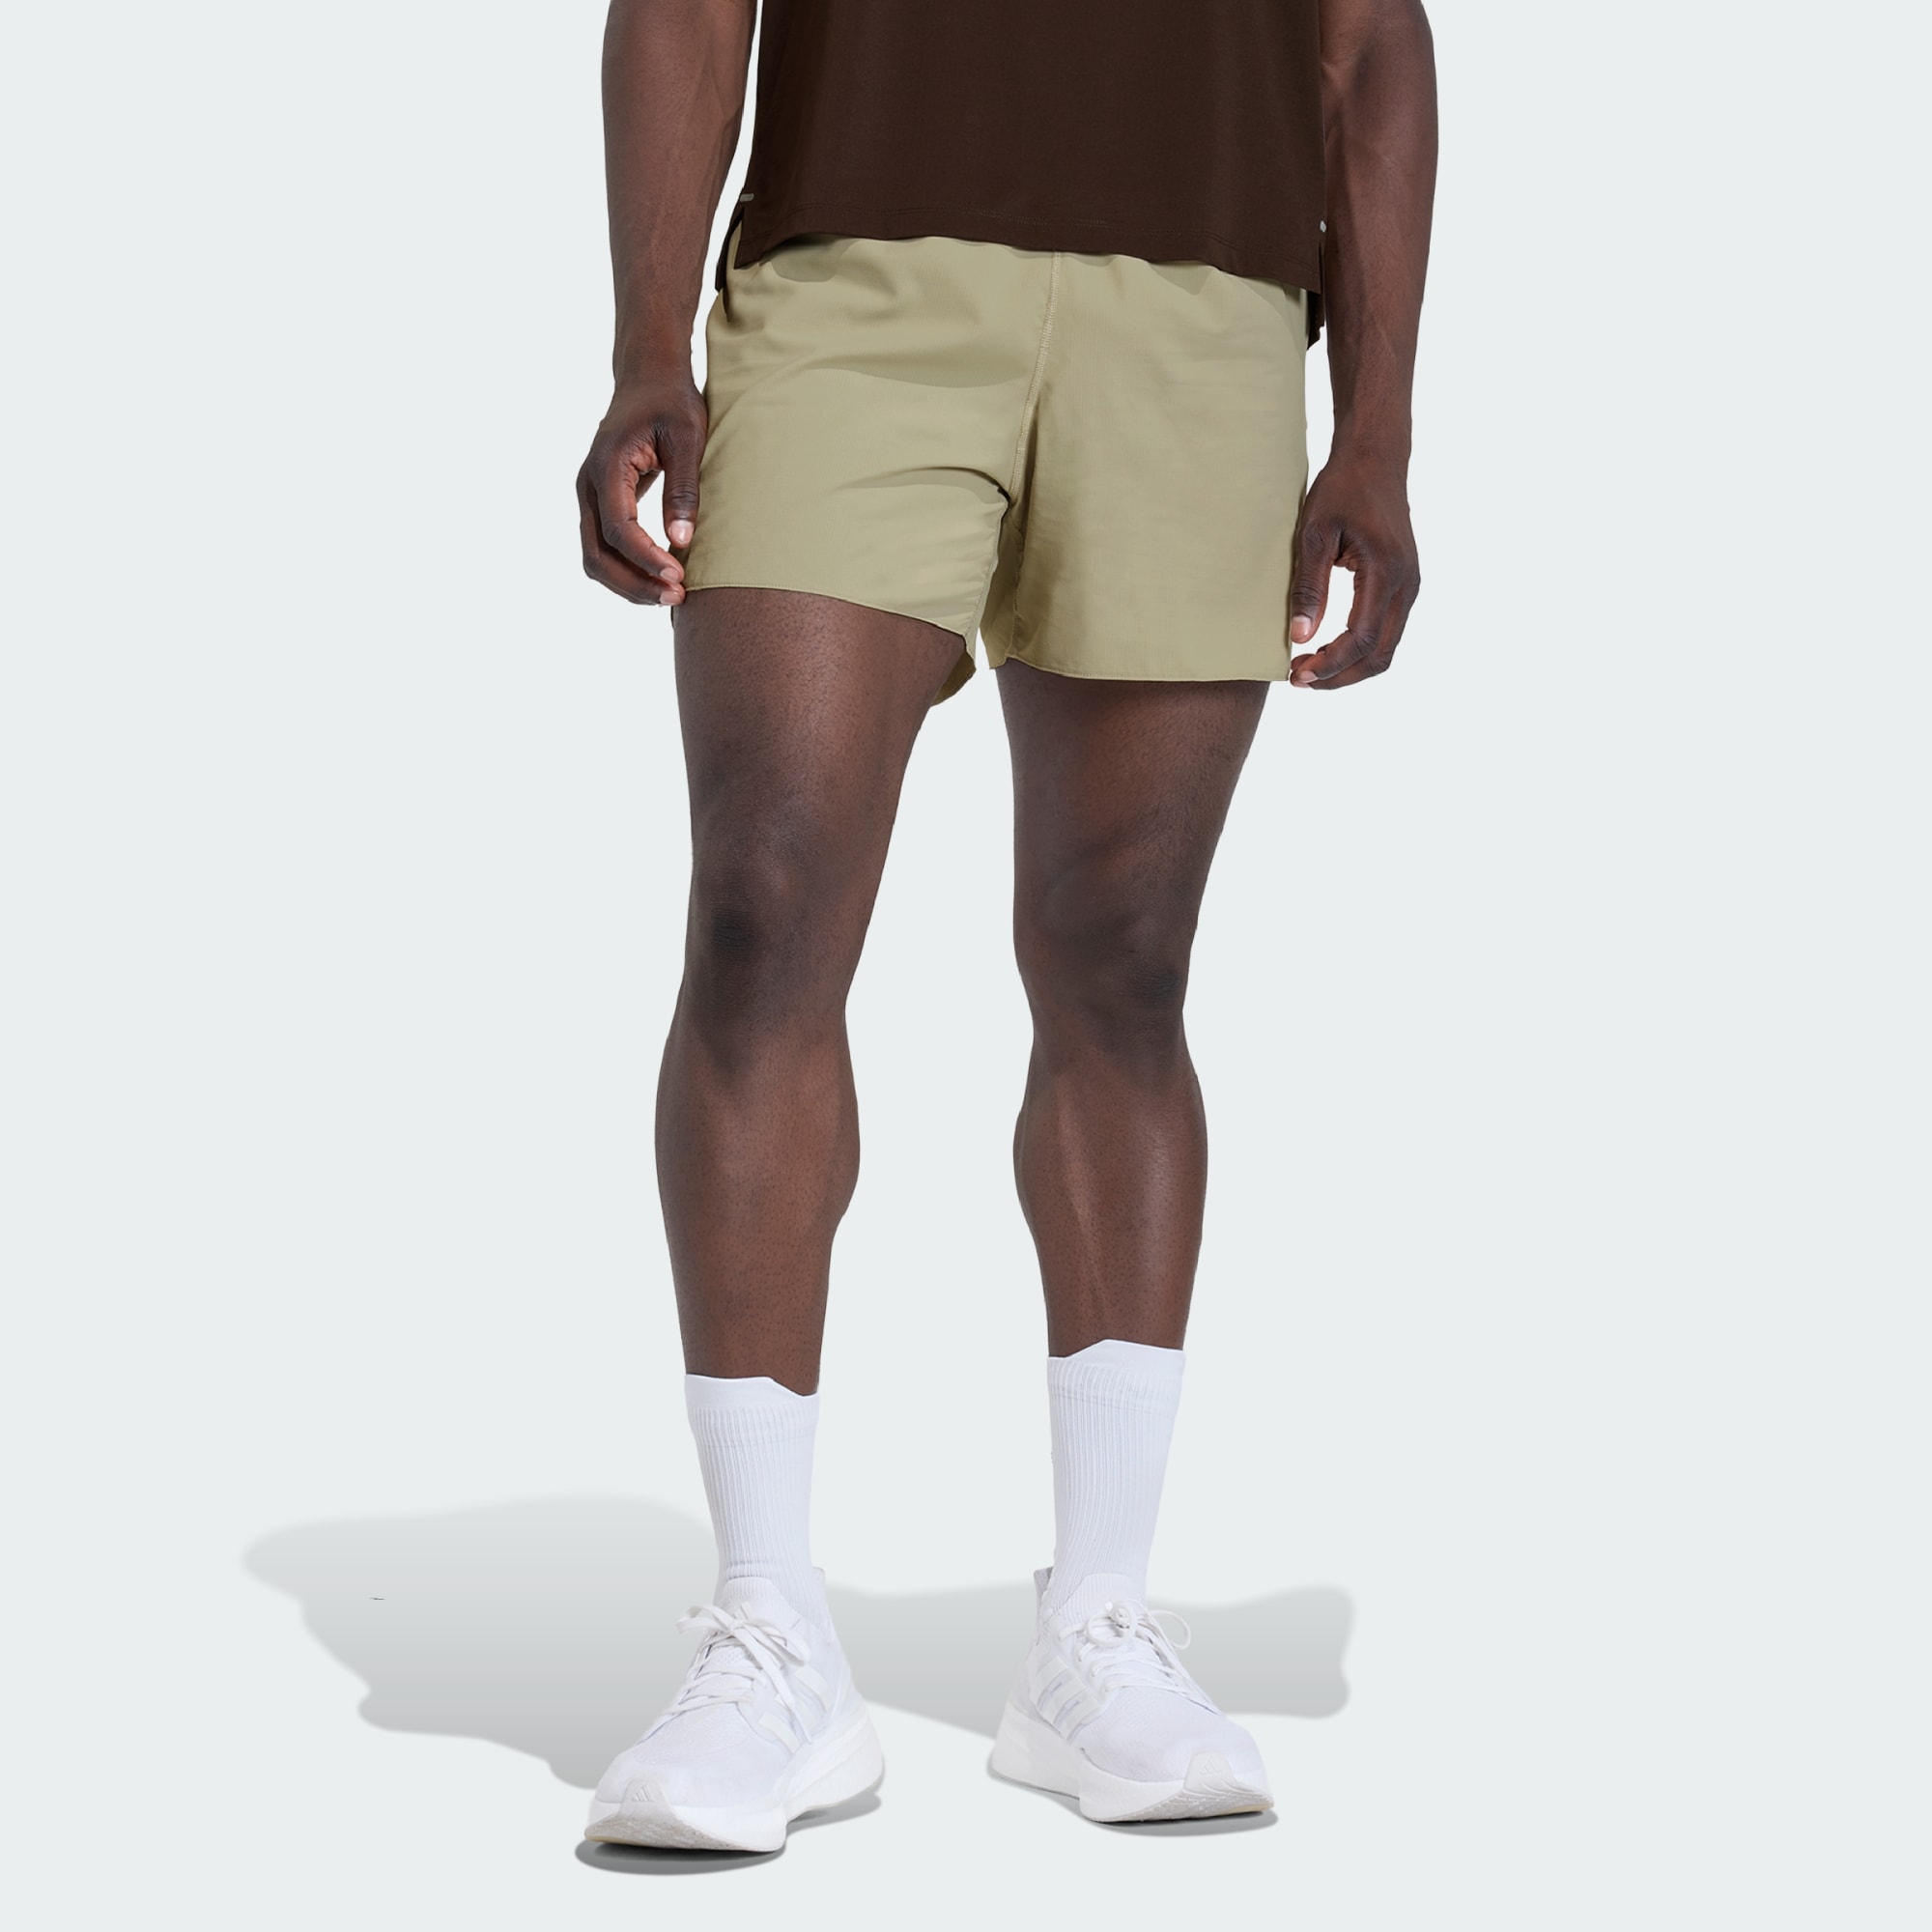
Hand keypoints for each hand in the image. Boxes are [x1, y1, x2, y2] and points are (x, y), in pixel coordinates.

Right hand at [576, 369, 706, 605]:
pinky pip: (604, 548)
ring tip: (671, 596)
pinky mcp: (600, 503)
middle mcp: (588, 485)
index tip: (678, 577)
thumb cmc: (671, 402)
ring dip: (629, 584)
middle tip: (677, 597)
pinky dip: (627, 570)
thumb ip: (683, 488)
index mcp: (606, 466)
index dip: (646, 558)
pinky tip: (660, 579)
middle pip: (596, 554)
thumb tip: (681, 540)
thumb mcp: (687, 438)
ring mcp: (590, 496)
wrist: (648, 377)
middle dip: (634, 583)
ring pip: (595, 558)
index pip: (617, 528)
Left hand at [1288, 453, 1420, 687]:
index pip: (1360, 639)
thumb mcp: (1314, 534)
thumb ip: (1308, 587)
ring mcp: (1410, 586)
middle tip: (1300, 680)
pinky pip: (1386, 632)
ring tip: (1310, 668)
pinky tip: (1328, 647)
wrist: (1376, 460)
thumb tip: (1300, 637)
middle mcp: (1406, 584)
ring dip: (1349, 666)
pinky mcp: (1404, 585)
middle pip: (1379, 655)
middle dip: (1339, 676)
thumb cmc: (1342, 490)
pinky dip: (1359, 649)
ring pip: (1385, 648)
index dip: (1329, 664)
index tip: (1297, 674)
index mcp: (1386, 571)